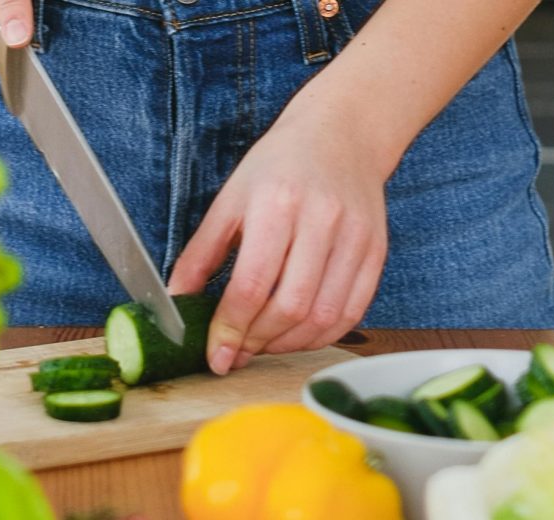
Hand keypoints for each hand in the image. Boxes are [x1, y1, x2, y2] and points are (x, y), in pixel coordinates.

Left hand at [168, 93, 393, 374]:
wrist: (342, 136)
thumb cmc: (280, 166)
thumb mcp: (230, 199)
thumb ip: (200, 254)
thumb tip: (177, 302)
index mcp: (277, 203)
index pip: (251, 284)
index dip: (230, 329)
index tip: (217, 356)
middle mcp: (322, 221)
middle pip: (290, 306)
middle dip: (258, 342)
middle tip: (237, 353)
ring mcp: (355, 238)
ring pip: (324, 317)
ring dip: (289, 345)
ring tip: (263, 345)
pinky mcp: (376, 252)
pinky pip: (352, 312)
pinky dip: (322, 336)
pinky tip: (297, 335)